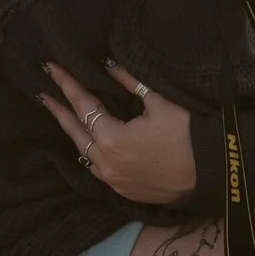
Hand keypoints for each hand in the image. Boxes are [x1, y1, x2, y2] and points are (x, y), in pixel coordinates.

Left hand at [39, 59, 197, 205]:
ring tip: (62, 116)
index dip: (67, 84)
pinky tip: (88, 145)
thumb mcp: (161, 103)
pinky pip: (97, 168)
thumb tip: (107, 65)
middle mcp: (106, 163)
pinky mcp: (124, 190)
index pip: (83, 105)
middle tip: (43, 94)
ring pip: (83, 152)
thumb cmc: (190, 135)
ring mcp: (113, 180)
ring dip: (72, 132)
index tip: (52, 68)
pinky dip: (89, 152)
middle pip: (74, 131)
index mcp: (112, 139)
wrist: (212, 174)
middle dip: (58, 110)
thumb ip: (130, 82)